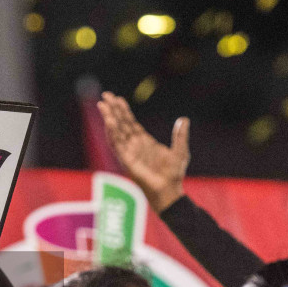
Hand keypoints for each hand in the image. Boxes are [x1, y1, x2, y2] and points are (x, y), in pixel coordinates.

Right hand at [97, 92, 187, 211]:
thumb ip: (180, 135)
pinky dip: (112, 133)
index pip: (130, 123)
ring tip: (103, 105)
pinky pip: (117, 145)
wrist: (170, 191)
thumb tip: (184, 119)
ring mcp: (129, 153)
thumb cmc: (174, 174)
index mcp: (144, 142)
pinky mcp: (127, 161)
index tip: (117, 98)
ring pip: (116, 132)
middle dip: (113, 110)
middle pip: (121, 124)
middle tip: (105, 95)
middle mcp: (134, 146)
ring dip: (109, 118)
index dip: (124, 111)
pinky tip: (109, 122)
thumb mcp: (180, 151)